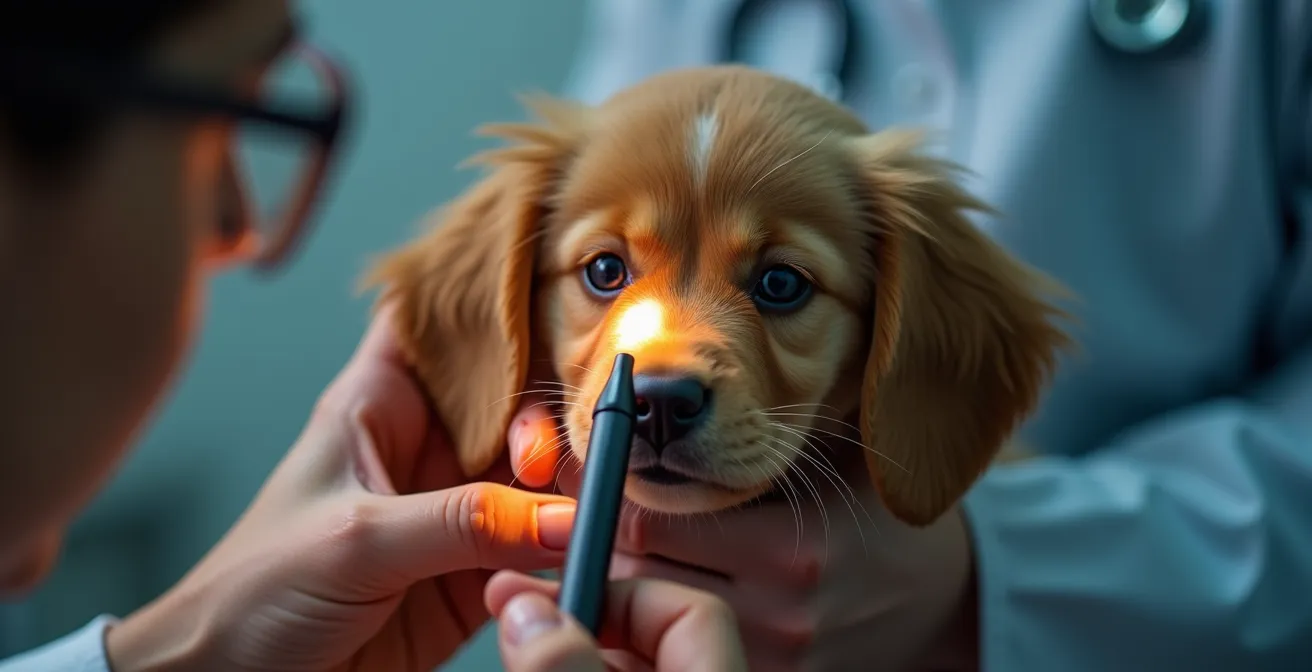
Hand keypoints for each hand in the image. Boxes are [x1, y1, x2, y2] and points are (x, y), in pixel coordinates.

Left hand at [105, 307, 578, 671]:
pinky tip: (588, 539)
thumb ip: (462, 522)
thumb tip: (559, 516)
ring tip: (594, 492)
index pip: (434, 321)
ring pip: (535, 471)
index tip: (552, 291)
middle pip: (509, 395)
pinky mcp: (472, 574)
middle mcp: (424, 448)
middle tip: (576, 437)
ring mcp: (454, 510)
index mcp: (377, 406)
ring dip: (569, 478)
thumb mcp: (358, 540)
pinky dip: (568, 542)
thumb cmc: (254, 594)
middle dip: (552, 405)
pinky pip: (538, 546)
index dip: (486, 298)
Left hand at [509, 404, 980, 671]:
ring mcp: (773, 658)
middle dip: (604, 541)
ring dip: (626, 584)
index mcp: (789, 545)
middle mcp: (778, 609)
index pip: (651, 520)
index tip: (584, 473)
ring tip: (616, 551)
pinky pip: (684, 652)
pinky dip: (656, 628)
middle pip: (639, 575)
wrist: (942, 598)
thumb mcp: (826, 458)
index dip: (605, 492)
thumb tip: (645, 408)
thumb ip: (751, 441)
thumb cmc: (869, 512)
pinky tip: (657, 595)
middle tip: (578, 513)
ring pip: (652, 618)